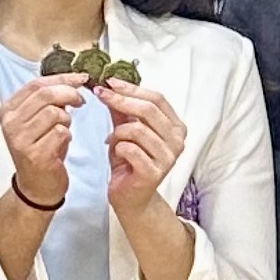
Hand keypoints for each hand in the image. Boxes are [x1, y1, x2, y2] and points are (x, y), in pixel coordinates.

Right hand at [0, 66, 87, 207]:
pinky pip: (62, 132)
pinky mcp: (34, 154)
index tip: (81, 78)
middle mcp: (10, 123)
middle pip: (46, 94)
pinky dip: (68, 136)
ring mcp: (20, 139)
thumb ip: (49, 100)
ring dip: (68, 120)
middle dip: (70, 94)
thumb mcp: (39, 121)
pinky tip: (62, 144)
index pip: (37, 84)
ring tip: (64, 130)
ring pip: (55, 112)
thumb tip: (74, 80)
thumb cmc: (41, 151)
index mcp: (8, 110)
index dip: (62, 78)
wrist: (37, 186)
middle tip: (81, 101)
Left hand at [101, 79, 188, 214]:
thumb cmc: (131, 162)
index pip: (157, 99)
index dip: (133, 88)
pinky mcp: (154, 172)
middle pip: (149, 110)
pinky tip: (117, 153)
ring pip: (137, 129)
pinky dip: (117, 147)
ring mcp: (168, 158)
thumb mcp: (126, 130)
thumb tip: (109, 85)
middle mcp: (177, 141)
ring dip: (118, 132)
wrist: (131, 196)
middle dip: (121, 100)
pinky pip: (130, 149)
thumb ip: (122, 109)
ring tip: (112, 140)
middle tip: (101, 95)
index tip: (110, 82)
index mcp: (176, 127)